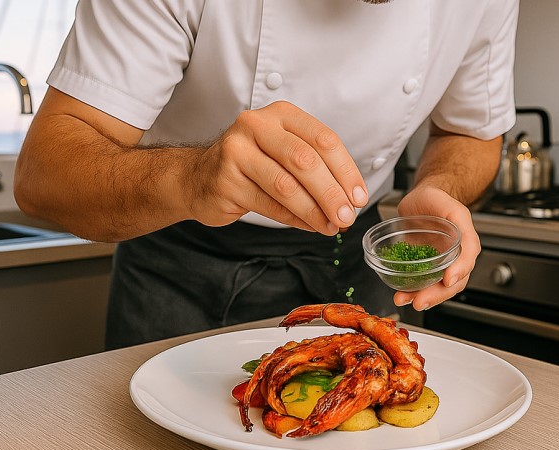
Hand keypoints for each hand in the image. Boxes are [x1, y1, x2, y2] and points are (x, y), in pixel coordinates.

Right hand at [186, 100, 367, 234]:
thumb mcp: (285, 152)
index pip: (323, 140)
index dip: (346, 171)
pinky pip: (269, 204)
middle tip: (348, 216)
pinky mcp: (225, 180)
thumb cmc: (251, 165)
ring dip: (314, 210)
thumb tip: (350, 199)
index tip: (360, 197)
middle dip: (332, 193)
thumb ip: (317, 168)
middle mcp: (256, 126)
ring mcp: (237, 152)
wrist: (198, 177)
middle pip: (305, 161)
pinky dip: (294, 219)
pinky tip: (310, 226)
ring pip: (286, 185)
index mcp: (280, 114)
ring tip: (331, 226)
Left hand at [393, 186, 479, 310]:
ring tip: (404, 299)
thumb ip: (459, 223)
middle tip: (420, 301)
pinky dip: (410, 291)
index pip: (466, 262)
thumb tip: (464, 247)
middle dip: (435, 295)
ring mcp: (438, 265)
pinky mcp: (423, 268)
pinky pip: (420, 283)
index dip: (458, 272)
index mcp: (465, 244)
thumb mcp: (452, 207)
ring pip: (435, 288)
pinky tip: (400, 294)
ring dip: (420, 297)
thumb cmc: (438, 201)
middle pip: (451, 284)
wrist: (420, 200)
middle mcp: (454, 258)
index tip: (447, 280)